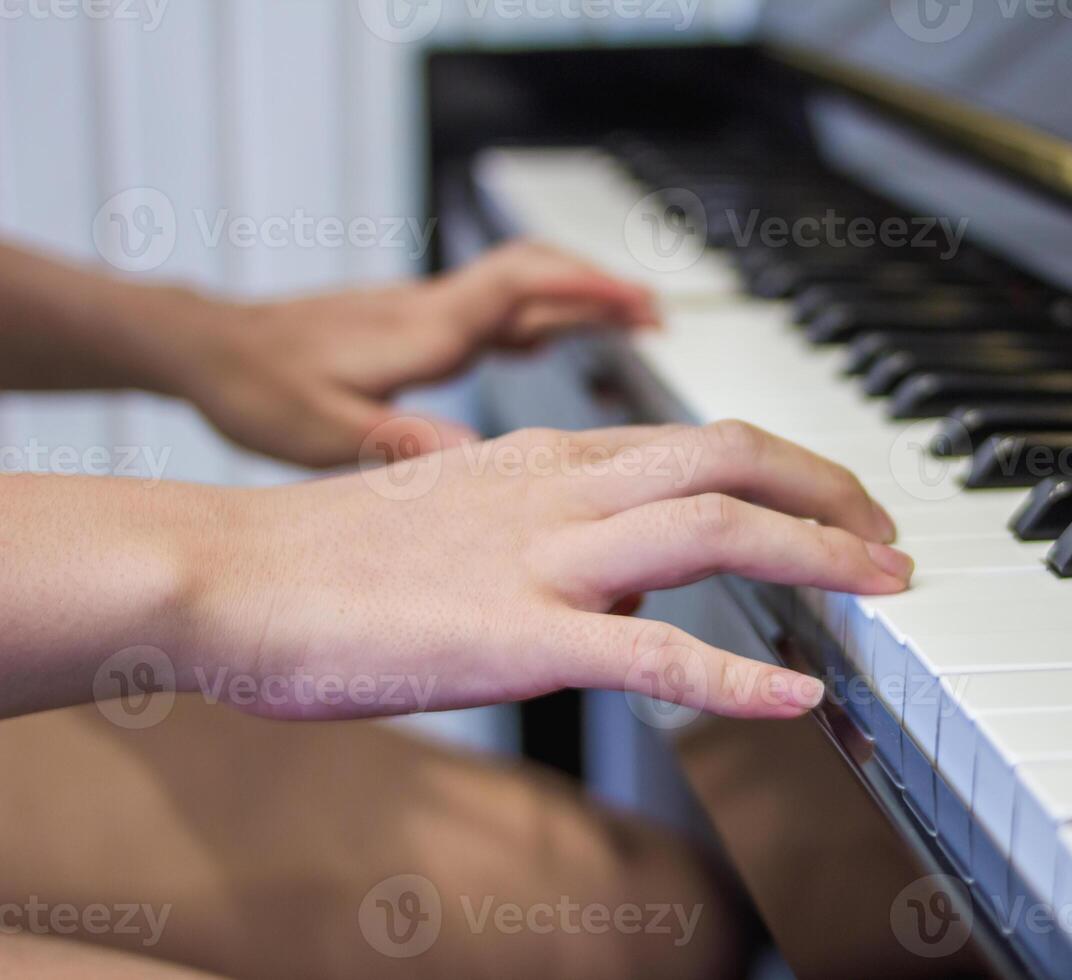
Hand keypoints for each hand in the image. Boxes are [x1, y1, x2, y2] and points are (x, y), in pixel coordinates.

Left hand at [178, 241, 657, 466]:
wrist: (209, 349)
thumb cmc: (256, 386)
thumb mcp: (320, 430)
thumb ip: (399, 441)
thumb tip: (474, 461)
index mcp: (422, 331)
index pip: (521, 285)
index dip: (587, 289)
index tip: (643, 305)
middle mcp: (430, 311)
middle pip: (533, 273)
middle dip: (600, 287)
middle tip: (656, 314)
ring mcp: (423, 312)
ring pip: (517, 287)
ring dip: (575, 297)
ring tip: (626, 325)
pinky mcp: (412, 324)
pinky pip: (492, 308)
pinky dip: (538, 315)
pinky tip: (550, 340)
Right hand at [180, 421, 909, 721]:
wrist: (228, 571)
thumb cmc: (334, 554)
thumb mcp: (471, 514)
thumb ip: (565, 533)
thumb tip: (642, 583)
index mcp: (551, 458)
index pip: (705, 439)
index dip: (792, 468)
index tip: (839, 504)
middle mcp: (563, 487)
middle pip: (736, 457)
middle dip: (832, 493)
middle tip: (890, 538)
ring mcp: (546, 557)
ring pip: (717, 529)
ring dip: (819, 552)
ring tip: (886, 585)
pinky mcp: (518, 635)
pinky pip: (653, 652)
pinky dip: (737, 673)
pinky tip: (797, 695)